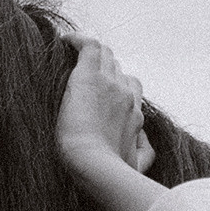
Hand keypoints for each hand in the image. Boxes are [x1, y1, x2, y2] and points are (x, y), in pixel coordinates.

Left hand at [54, 32, 154, 183]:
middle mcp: (125, 94)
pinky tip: (64, 41)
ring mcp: (109, 83)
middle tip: (85, 71)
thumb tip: (142, 136)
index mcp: (135, 113)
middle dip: (105, 68)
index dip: (117, 85)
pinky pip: (89, 46)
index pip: (130, 88)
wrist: (93, 165)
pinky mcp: (89, 77)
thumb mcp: (137, 164)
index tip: (101, 89)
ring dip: (93, 53)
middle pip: (118, 69)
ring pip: (105, 55)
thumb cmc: (111, 171)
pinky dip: (77, 40)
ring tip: (74, 54)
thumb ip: (145, 150)